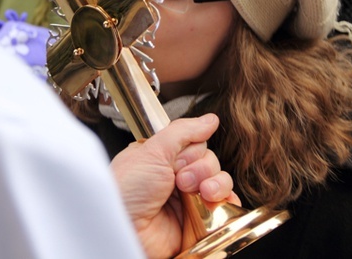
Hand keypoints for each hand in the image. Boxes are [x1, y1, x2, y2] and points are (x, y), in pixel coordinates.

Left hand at [111, 114, 237, 258]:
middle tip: (181, 181)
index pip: (195, 144)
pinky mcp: (199, 222)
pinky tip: (216, 203)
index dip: (192, 150)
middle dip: (201, 169)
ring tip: (200, 194)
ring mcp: (188, 200)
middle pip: (210, 161)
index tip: (178, 160)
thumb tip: (210, 119)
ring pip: (220, 181)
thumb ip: (183, 131)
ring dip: (216, 184)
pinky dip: (228, 202)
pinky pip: (225, 207)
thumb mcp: (151, 151)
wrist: (123, 230)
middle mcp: (175, 177)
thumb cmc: (126, 192)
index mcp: (162, 158)